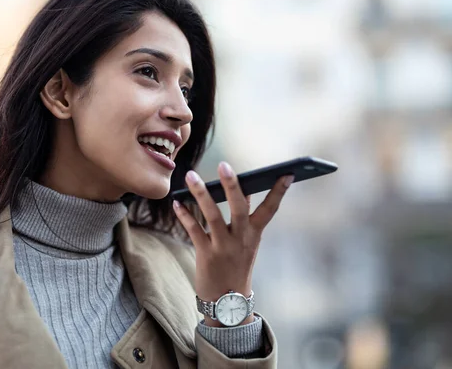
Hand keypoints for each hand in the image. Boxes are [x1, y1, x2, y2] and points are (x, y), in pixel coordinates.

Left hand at [172, 161, 292, 326]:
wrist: (227, 301)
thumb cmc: (236, 264)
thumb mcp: (247, 242)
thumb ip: (245, 216)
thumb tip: (241, 188)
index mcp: (255, 233)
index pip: (270, 209)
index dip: (279, 191)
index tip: (288, 173)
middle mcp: (241, 238)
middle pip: (239, 207)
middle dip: (232, 185)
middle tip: (223, 164)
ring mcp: (224, 246)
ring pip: (212, 215)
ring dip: (201, 194)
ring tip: (191, 175)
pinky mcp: (206, 254)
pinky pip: (194, 230)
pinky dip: (184, 215)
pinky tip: (177, 202)